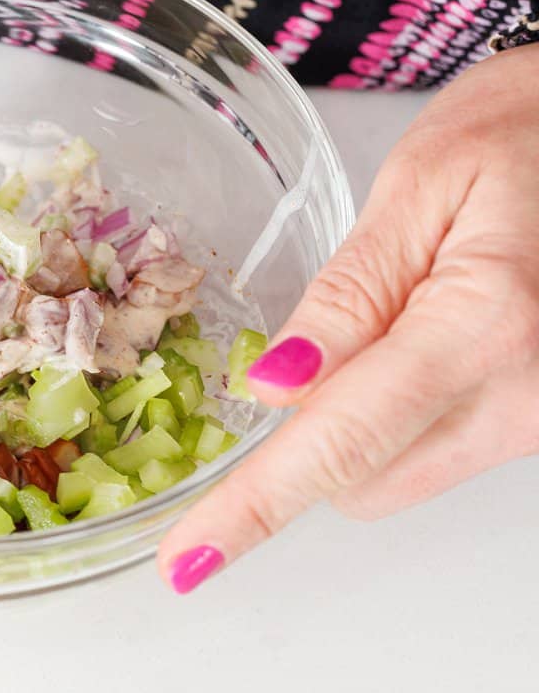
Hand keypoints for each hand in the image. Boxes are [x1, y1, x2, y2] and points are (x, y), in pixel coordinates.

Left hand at [157, 43, 538, 593]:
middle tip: (306, 344)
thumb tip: (275, 387)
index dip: (253, 506)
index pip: (340, 444)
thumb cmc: (524, 132)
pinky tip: (416, 332)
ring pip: (395, 472)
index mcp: (484, 327)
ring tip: (393, 310)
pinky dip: (395, 412)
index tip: (187, 560)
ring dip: (353, 421)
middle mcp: (524, 399)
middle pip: (360, 479)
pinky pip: (434, 447)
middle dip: (305, 437)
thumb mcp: (418, 188)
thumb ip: (348, 296)